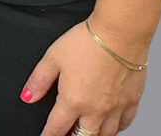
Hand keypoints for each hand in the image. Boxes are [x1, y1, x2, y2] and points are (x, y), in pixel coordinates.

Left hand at [25, 19, 145, 135]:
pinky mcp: (132, 102)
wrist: (120, 35)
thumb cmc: (87, 42)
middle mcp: (96, 109)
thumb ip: (39, 80)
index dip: (48, 135)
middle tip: (66, 135)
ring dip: (93, 135)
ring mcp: (116, 108)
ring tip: (85, 132)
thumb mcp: (52, 58)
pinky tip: (110, 124)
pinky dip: (116, 128)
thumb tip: (27, 96)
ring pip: (106, 135)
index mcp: (74, 100)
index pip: (57, 127)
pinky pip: (125, 125)